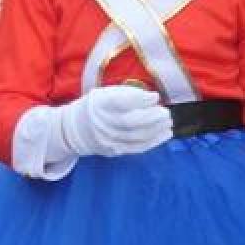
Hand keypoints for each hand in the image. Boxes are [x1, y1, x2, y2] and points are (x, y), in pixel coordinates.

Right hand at [57, 85, 172, 158]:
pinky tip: (165, 134)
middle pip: (130, 122)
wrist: (76, 128)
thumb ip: (126, 95)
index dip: (139, 99)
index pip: (119, 102)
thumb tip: (151, 99)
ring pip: (137, 137)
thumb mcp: (105, 94)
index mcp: (99, 104)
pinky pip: (138, 147)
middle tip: (165, 112)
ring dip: (157, 130)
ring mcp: (108, 139)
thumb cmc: (98, 106)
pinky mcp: (115, 150)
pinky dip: (154, 141)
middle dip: (152, 117)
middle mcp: (102, 122)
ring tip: (168, 122)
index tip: (155, 97)